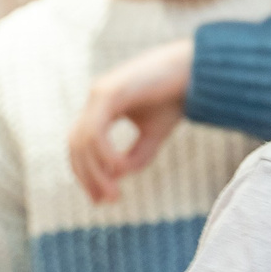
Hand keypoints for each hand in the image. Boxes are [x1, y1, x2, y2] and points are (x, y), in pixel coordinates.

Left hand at [67, 38, 193, 202]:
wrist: (194, 69)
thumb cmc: (175, 97)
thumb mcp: (153, 136)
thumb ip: (134, 157)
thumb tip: (115, 176)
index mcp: (102, 107)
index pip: (82, 146)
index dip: (87, 174)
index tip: (103, 199)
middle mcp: (96, 99)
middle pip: (76, 146)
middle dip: (87, 177)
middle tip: (106, 201)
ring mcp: (99, 93)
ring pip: (83, 142)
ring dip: (96, 172)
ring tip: (114, 192)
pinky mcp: (108, 92)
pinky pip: (96, 131)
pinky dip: (104, 153)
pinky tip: (120, 167)